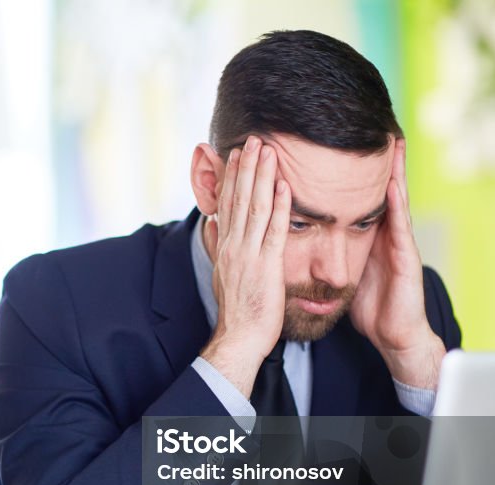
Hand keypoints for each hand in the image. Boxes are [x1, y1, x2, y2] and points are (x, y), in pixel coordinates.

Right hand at [200, 136, 291, 397]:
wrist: (240, 336)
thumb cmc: (237, 309)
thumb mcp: (221, 272)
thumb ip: (216, 244)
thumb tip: (210, 223)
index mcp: (224, 245)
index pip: (227, 203)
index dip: (232, 176)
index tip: (237, 153)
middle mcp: (233, 245)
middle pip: (239, 198)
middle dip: (246, 167)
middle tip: (253, 138)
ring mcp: (249, 254)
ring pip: (255, 208)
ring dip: (262, 177)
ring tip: (267, 150)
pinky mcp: (267, 266)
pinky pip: (274, 231)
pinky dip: (279, 207)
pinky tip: (284, 186)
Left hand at [349, 138, 445, 388]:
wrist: (392, 335)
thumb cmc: (369, 305)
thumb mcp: (344, 272)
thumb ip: (332, 252)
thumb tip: (305, 239)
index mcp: (366, 235)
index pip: (355, 196)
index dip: (346, 173)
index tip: (334, 144)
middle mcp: (384, 233)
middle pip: (378, 189)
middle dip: (374, 159)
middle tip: (374, 125)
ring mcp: (397, 242)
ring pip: (393, 199)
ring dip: (393, 171)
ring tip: (390, 141)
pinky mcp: (405, 256)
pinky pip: (399, 225)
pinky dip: (396, 203)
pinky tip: (391, 185)